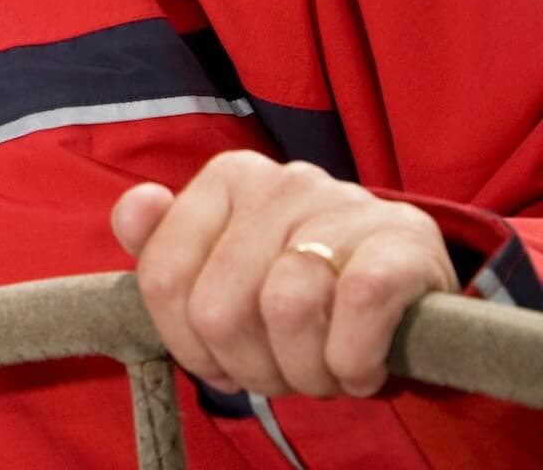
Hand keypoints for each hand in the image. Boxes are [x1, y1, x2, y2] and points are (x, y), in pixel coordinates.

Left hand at [112, 150, 455, 398]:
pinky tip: (359, 368)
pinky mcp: (403, 240)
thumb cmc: (303, 283)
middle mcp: (281, 181)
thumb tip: (139, 207)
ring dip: (304, 370)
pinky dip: (353, 360)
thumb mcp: (228, 265)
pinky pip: (357, 307)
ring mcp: (343, 203)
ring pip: (285, 310)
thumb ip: (164, 244)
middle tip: (279, 375)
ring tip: (321, 372)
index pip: (162, 278)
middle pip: (219, 309)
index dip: (187, 345)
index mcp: (228, 178)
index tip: (219, 363)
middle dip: (247, 366)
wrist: (414, 289)